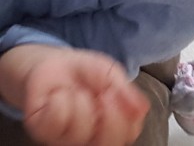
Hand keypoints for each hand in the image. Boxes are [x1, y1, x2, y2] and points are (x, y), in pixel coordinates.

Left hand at [0, 45, 149, 145]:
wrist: (54, 62)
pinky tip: (60, 94)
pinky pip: (58, 120)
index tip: (118, 93)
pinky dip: (62, 100)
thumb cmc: (85, 71)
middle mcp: (91, 135)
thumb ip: (126, 92)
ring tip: (78, 90)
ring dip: (83, 101)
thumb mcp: (111, 73)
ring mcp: (67, 137)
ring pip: (82, 131)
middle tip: (105, 94)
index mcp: (112, 123)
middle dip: (110, 115)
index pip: (129, 132)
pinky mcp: (44, 131)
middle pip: (109, 143)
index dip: (128, 115)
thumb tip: (143, 109)